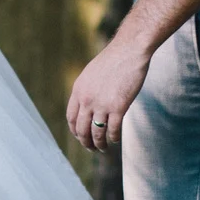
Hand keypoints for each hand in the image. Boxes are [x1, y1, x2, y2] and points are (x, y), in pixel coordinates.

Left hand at [66, 35, 151, 152]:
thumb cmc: (113, 60)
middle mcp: (87, 99)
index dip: (75, 131)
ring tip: (103, 148)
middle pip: (82, 129)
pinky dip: (113, 137)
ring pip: (97, 133)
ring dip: (99, 144)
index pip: (71, 118)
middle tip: (91, 148)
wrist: (129, 51)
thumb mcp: (91, 74)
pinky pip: (113, 129)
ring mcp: (102, 104)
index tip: (80, 137)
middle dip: (85, 142)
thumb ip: (87, 90)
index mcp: (78, 91)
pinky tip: (115, 139)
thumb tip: (86, 106)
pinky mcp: (118, 107)